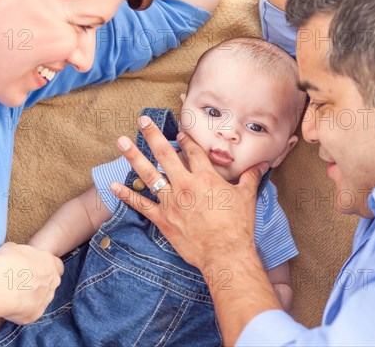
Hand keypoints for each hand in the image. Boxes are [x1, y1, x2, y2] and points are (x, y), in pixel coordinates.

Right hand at [0, 242, 63, 323]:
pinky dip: (19, 311)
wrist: (0, 284)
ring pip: (40, 300)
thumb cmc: (6, 262)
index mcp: (49, 262)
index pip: (57, 265)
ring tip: (10, 296)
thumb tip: (14, 255)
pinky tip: (7, 306)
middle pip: (50, 284)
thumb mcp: (12, 248)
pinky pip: (29, 313)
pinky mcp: (35, 314)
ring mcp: (45, 299)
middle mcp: (52, 281)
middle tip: (20, 284)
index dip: (46, 268)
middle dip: (38, 284)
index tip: (35, 270)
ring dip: (29, 299)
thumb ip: (20, 253)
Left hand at [110, 116, 267, 270]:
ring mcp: (171, 201)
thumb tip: (262, 165)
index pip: (193, 151)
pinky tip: (113, 186)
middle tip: (141, 120)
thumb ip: (251, 178)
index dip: (185, 138)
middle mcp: (185, 184)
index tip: (177, 130)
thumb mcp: (247, 197)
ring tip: (122, 141)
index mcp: (206, 177)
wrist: (225, 253)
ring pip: (149, 174)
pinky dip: (127, 195)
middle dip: (152, 135)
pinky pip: (141, 205)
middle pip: (166, 154)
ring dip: (134, 156)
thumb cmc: (238, 226)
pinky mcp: (162, 219)